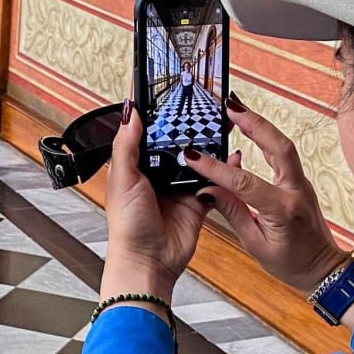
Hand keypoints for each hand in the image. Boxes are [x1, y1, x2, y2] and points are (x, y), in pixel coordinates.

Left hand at [100, 100, 211, 300]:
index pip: (145, 134)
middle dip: (187, 129)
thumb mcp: (123, 178)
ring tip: (218, 124)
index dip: (154, 115)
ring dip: (206, 147)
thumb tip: (132, 113)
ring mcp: (178, 188)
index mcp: (135, 168)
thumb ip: (127, 145)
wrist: (149, 261)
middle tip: (200, 105)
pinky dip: (222, 171)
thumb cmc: (128, 226)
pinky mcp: (198, 203)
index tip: (165, 92)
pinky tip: (231, 156)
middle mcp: (157, 176)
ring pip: (196, 161)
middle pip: (175, 144)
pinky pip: (213, 182)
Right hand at [182, 97, 348, 292]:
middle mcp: (296, 190)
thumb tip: (207, 189)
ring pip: (283, 144)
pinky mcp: (299, 181)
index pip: (244, 182)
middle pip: (277, 145)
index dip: (216, 169)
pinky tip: (251, 127)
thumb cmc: (292, 264)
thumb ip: (232, 212)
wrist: (324, 269)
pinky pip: (284, 153)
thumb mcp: (256, 245)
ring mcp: (301, 183)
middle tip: (228, 104)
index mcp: (283, 210)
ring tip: (235, 108)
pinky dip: (266, 136)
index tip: (193, 156)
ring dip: (260, 124)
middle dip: (253, 122)